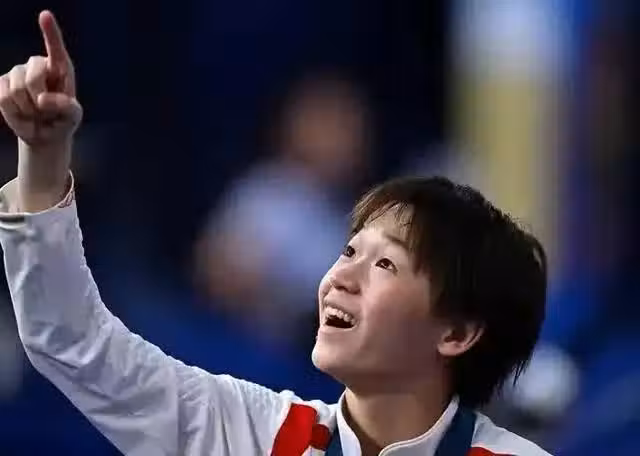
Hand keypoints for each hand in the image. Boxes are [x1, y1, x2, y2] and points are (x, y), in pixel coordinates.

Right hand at [0, 10, 80, 145]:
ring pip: (16, 89)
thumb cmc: (62, 121)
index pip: (56, 49)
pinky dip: (13, 111)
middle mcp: (38, 66)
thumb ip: (67, 107)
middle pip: (33, 74)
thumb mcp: (73, 117)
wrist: (44, 134)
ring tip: (35, 113)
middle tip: (46, 111)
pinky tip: (21, 113)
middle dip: (39, 98)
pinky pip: (3, 97)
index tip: (45, 15)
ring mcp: (17, 72)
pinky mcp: (2, 83)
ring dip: (27, 108)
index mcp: (60, 69)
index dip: (50, 32)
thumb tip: (44, 99)